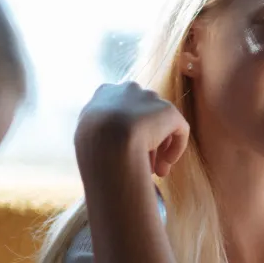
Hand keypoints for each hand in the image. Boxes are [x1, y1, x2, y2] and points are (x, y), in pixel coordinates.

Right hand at [74, 82, 189, 178]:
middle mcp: (128, 89)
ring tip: (155, 172)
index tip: (122, 154)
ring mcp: (149, 98)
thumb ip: (99, 135)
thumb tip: (109, 148)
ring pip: (158, 125)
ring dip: (157, 149)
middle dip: (142, 142)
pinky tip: (165, 166)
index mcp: (104, 93)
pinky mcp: (169, 110)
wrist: (107, 140)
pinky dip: (174, 148)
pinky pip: (178, 129)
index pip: (118, 111)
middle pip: (140, 117)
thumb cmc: (91, 145)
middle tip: (141, 167)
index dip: (122, 134)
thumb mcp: (86, 136)